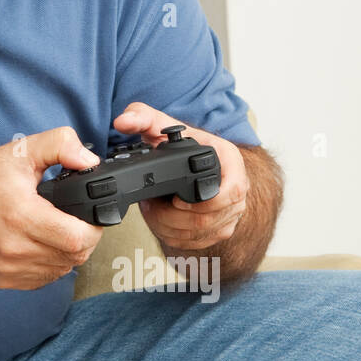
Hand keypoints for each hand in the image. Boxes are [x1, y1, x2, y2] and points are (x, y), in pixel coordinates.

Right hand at [0, 128, 101, 289]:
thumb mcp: (21, 151)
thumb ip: (61, 146)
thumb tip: (90, 162)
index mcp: (21, 216)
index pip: (77, 239)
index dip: (92, 228)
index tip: (87, 216)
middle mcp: (13, 248)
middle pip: (74, 256)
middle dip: (82, 239)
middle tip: (72, 221)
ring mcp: (8, 268)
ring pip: (61, 270)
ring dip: (65, 252)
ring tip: (53, 230)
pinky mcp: (3, 280)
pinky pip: (43, 279)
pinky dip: (49, 264)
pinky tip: (39, 244)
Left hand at [113, 102, 247, 249]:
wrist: (197, 160)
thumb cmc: (183, 143)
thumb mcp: (163, 125)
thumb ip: (142, 117)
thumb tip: (123, 122)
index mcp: (230, 161)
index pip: (231, 191)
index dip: (202, 202)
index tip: (175, 200)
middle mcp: (237, 189)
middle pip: (208, 219)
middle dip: (171, 217)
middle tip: (150, 205)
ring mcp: (231, 212)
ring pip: (200, 234)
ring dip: (168, 227)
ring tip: (153, 210)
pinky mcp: (221, 228)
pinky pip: (197, 242)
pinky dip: (173, 235)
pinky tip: (162, 220)